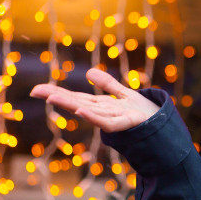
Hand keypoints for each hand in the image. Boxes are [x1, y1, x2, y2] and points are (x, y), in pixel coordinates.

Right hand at [30, 68, 159, 132]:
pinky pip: (108, 122)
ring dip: (71, 104)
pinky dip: (94, 118)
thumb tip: (89, 72)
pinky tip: (81, 112)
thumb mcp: (125, 94)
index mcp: (103, 105)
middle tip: (36, 91)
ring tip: (52, 97)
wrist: (165, 127)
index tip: (37, 90)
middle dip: (58, 97)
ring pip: (89, 111)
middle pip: (78, 102)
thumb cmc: (145, 113)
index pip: (76, 97)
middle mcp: (105, 112)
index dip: (58, 92)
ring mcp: (114, 118)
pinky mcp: (127, 124)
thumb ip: (108, 85)